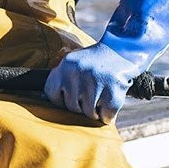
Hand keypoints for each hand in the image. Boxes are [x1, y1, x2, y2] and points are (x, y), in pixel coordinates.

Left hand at [45, 0, 168, 122]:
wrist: (124, 50)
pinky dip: (109, 114)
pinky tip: (111, 99)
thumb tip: (44, 100)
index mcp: (66, 65)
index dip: (62, 99)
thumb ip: (61, 79)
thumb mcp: (74, 63)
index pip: (51, 95)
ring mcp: (96, 82)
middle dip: (82, 105)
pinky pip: (105, 117)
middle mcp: (78, 73)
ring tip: (102, 93)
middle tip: (93, 91)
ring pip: (88, 114)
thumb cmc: (96, 62)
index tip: (73, 93)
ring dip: (96, 110)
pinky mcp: (113, 92)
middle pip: (71, 107)